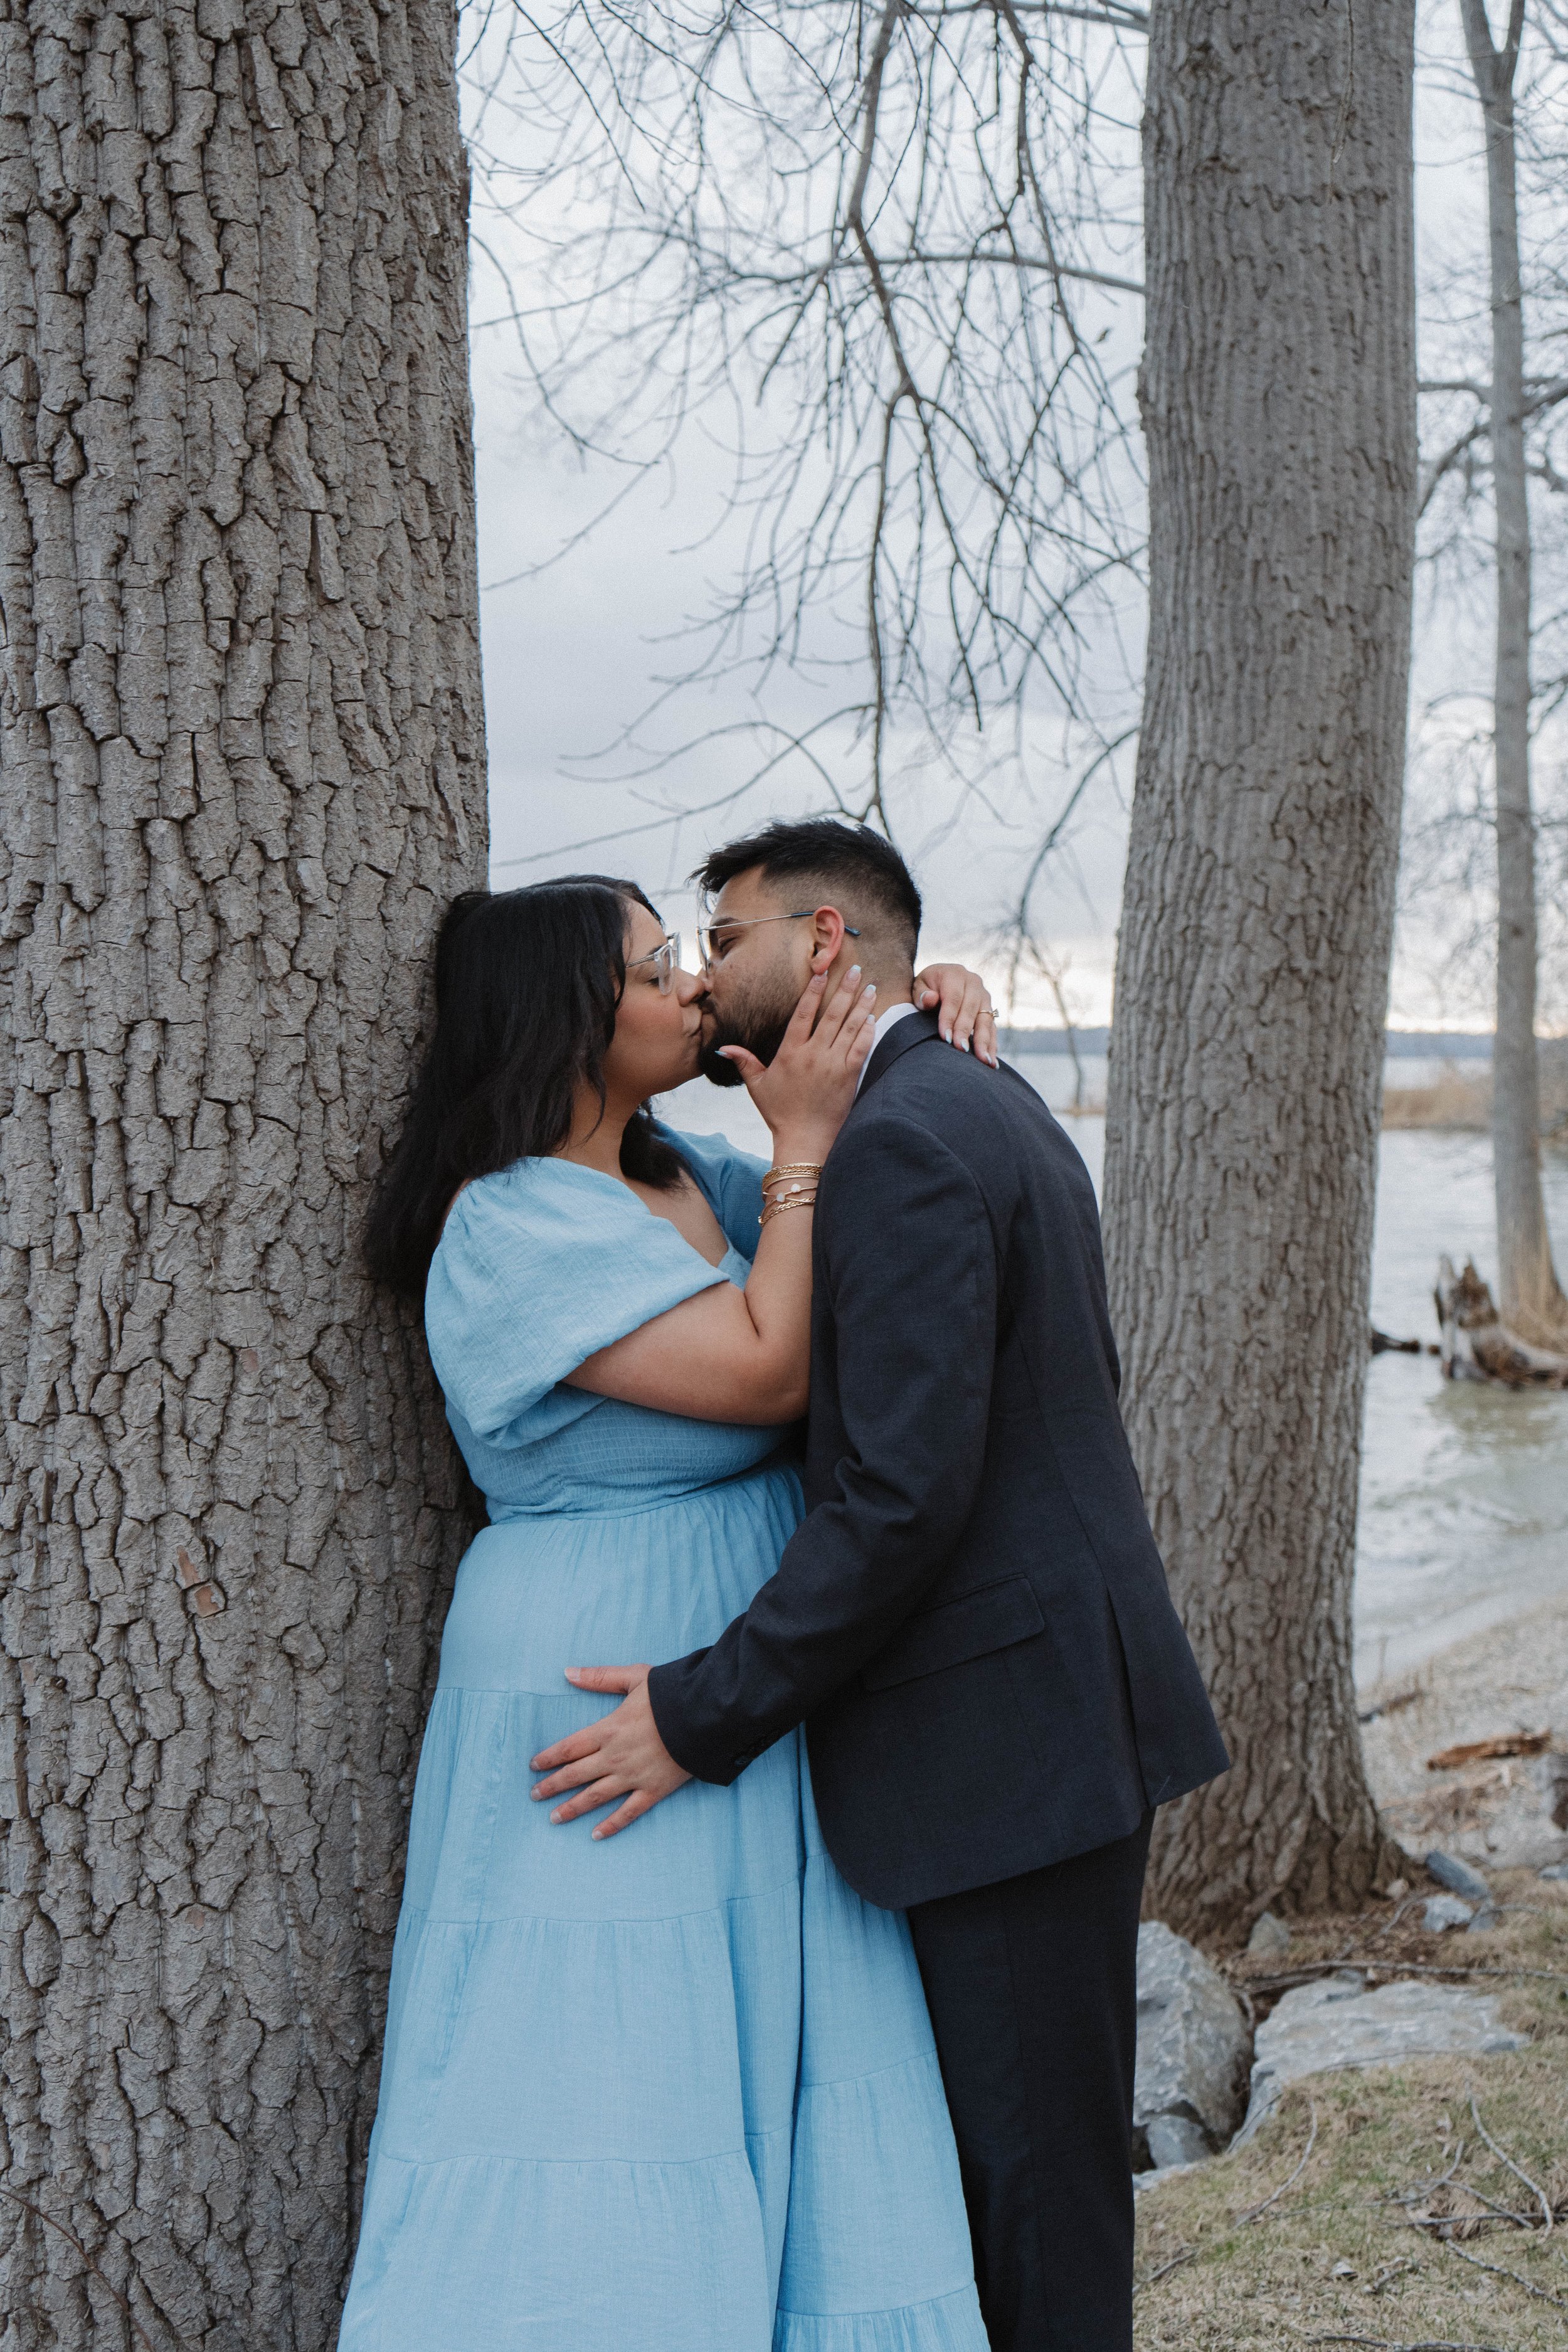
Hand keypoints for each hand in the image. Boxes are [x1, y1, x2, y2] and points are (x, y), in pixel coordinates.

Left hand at [530, 1667, 692, 1838]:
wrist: (705, 1716)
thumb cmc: (670, 1694)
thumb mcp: (634, 1677)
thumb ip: (600, 1677)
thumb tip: (567, 1672)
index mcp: (608, 1729)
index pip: (569, 1747)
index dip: (549, 1758)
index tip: (533, 1766)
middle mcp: (614, 1756)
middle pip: (575, 1774)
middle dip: (552, 1786)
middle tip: (534, 1796)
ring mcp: (633, 1776)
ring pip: (595, 1796)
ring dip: (572, 1808)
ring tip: (554, 1818)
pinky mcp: (653, 1790)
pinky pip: (628, 1812)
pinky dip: (612, 1825)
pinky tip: (596, 1834)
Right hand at [719, 962, 876, 1159]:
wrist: (804, 1139)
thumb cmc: (780, 1113)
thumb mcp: (757, 1086)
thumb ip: (744, 1062)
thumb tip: (722, 1048)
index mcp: (790, 1053)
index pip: (803, 1014)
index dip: (814, 991)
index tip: (823, 974)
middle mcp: (812, 1055)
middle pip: (832, 1014)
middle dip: (845, 990)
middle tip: (856, 971)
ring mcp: (832, 1065)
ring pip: (850, 1027)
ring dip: (862, 1005)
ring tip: (871, 987)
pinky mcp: (848, 1077)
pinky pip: (861, 1048)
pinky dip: (867, 1031)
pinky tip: (872, 1017)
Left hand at [914, 964, 998, 1065]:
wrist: (938, 981)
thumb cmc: (926, 988)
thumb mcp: (918, 986)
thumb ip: (921, 993)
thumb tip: (930, 999)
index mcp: (954, 974)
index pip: (953, 998)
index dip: (949, 1018)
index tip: (945, 1038)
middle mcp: (973, 982)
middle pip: (971, 1009)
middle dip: (966, 1031)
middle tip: (962, 1050)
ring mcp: (984, 996)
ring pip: (986, 1020)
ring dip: (984, 1041)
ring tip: (983, 1060)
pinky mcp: (989, 1010)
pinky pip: (992, 1028)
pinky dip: (992, 1045)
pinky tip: (991, 1061)